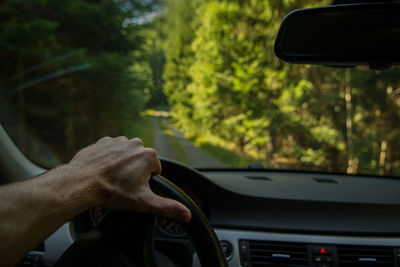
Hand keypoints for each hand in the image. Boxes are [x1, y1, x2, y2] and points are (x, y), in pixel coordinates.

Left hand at [67, 136, 190, 221]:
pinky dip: (108, 159)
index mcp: (148, 155)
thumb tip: (187, 215)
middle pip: (140, 161)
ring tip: (112, 178)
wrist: (82, 182)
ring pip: (126, 155)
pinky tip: (103, 170)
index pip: (154, 170)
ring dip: (122, 164)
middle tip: (122, 185)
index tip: (133, 188)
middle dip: (134, 172)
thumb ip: (167, 207)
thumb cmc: (113, 191)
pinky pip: (111, 150)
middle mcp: (135, 144)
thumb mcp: (144, 202)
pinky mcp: (103, 141)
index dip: (145, 182)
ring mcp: (118, 141)